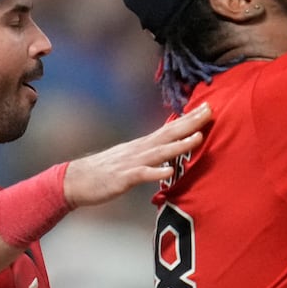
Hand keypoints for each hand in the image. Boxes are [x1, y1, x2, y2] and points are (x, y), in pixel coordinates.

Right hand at [63, 103, 211, 207]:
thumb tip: (170, 146)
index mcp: (143, 145)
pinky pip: (142, 175)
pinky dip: (156, 172)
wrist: (76, 180)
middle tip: (210, 111)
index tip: (208, 107)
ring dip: (179, 145)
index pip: (170, 128)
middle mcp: (140, 149)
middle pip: (169, 133)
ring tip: (198, 138)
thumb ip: (151, 152)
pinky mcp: (123, 178)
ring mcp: (132, 162)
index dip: (189, 119)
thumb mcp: (132, 158)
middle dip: (190, 123)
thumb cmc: (106, 171)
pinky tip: (169, 172)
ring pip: (159, 152)